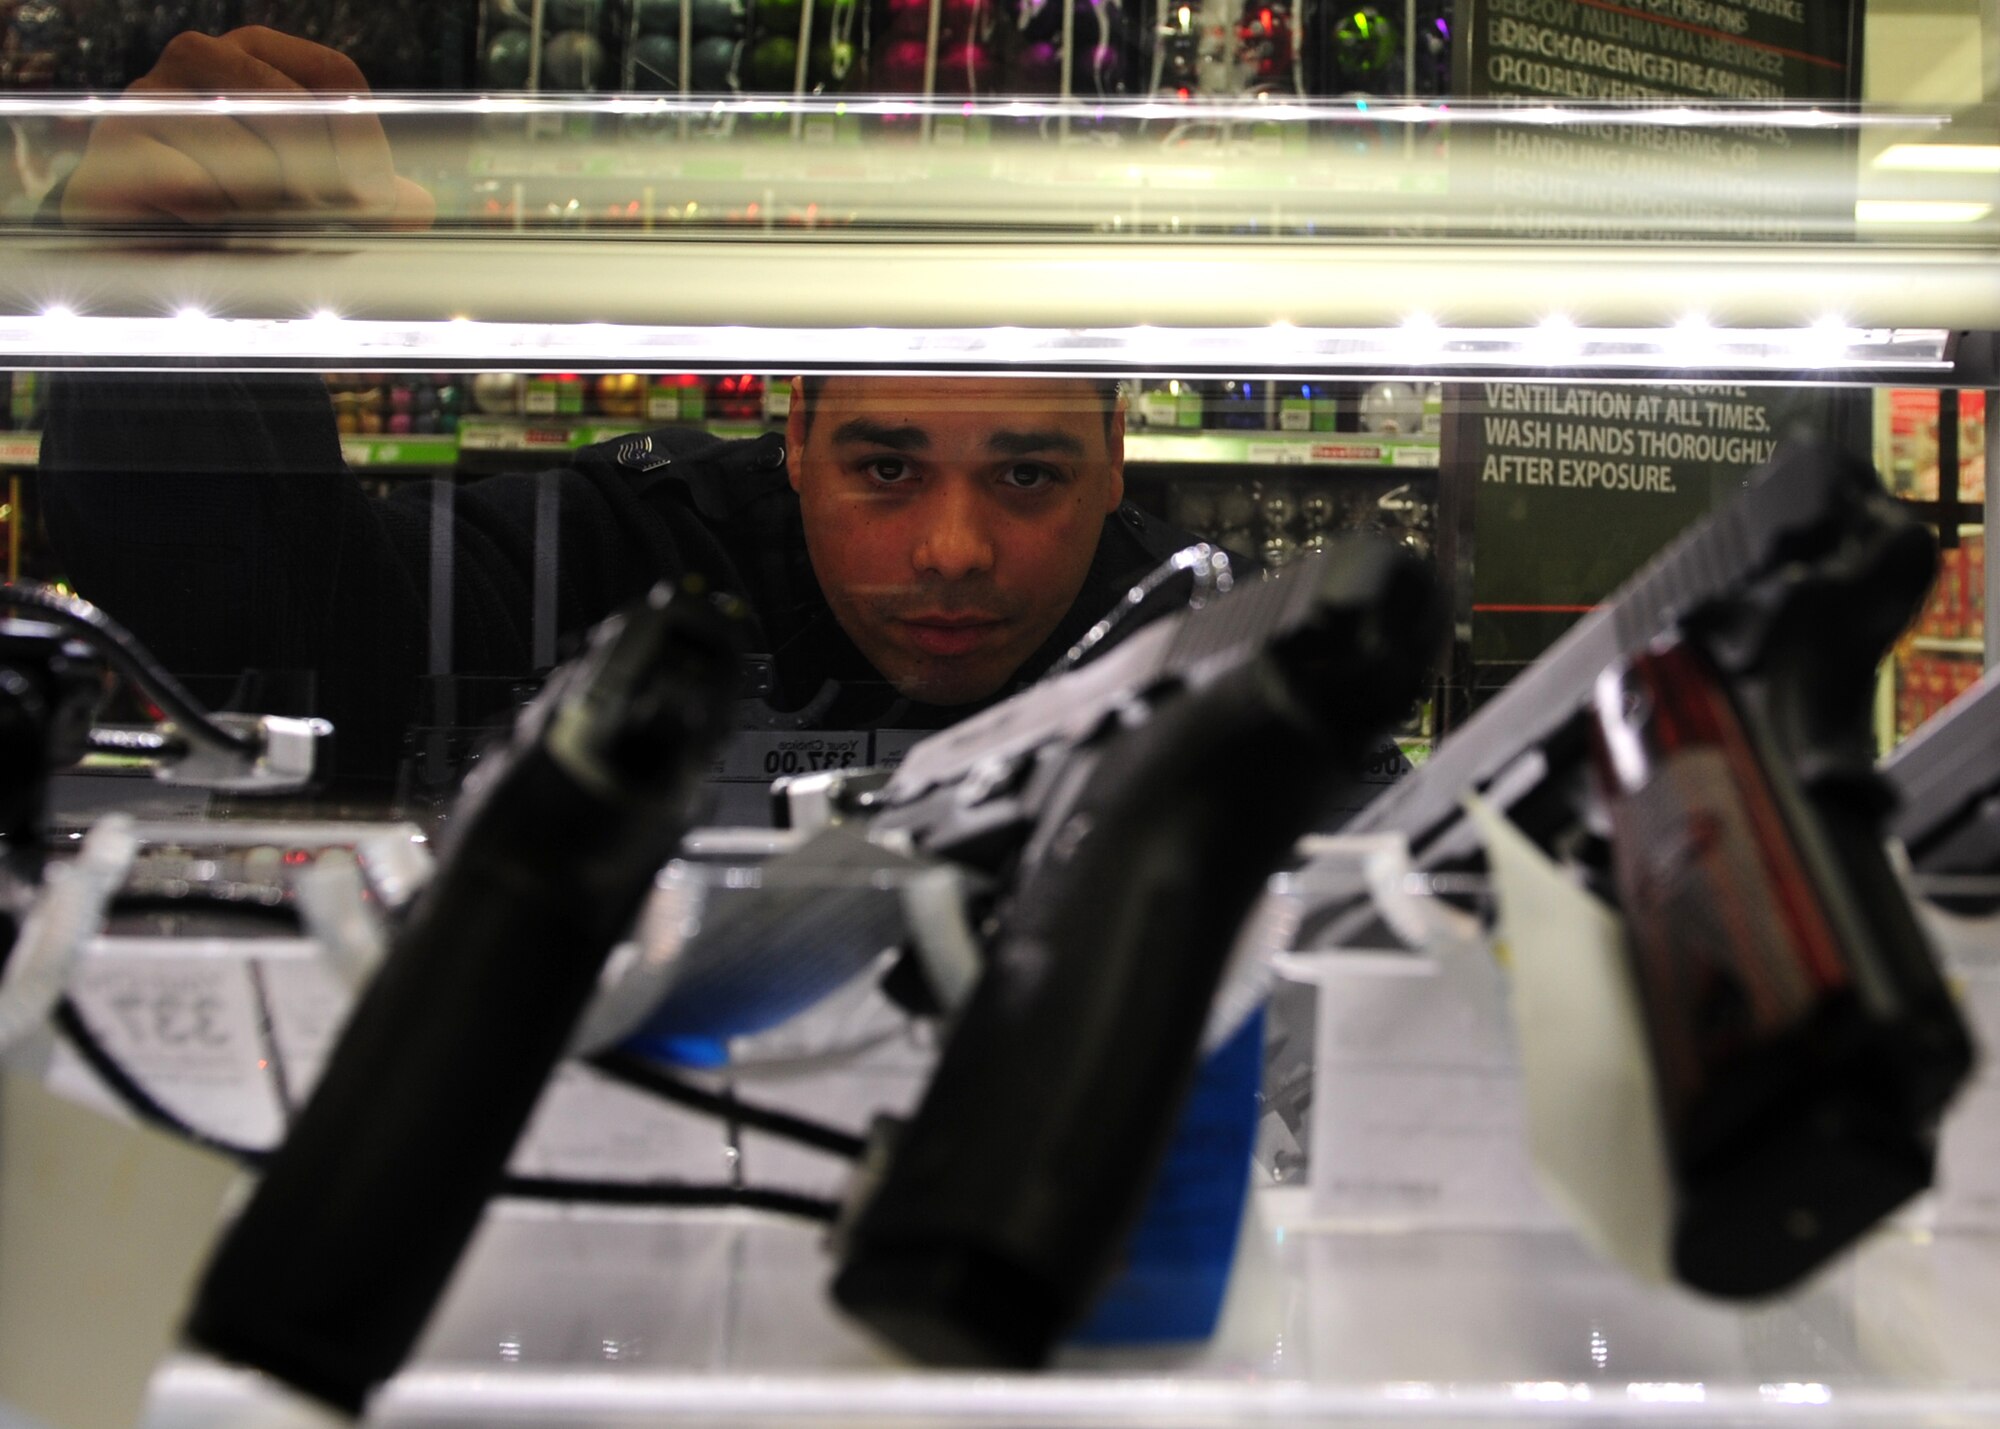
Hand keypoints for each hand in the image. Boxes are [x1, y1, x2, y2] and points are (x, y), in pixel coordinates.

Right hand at [61, 27, 434, 228]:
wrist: (137, 234)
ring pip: (238, 145)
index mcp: (259, 53)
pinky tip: (223, 234)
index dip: (364, 143)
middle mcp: (202, 57)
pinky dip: (218, 216)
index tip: (376, 203)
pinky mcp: (116, 145)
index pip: (334, 76)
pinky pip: (186, 181)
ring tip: (275, 235)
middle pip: (288, 105)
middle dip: (321, 177)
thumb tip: (420, 208)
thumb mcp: (306, 196)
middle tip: (332, 226)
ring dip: (271, 202)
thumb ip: (363, 197)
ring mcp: (152, 94)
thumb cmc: (233, 205)